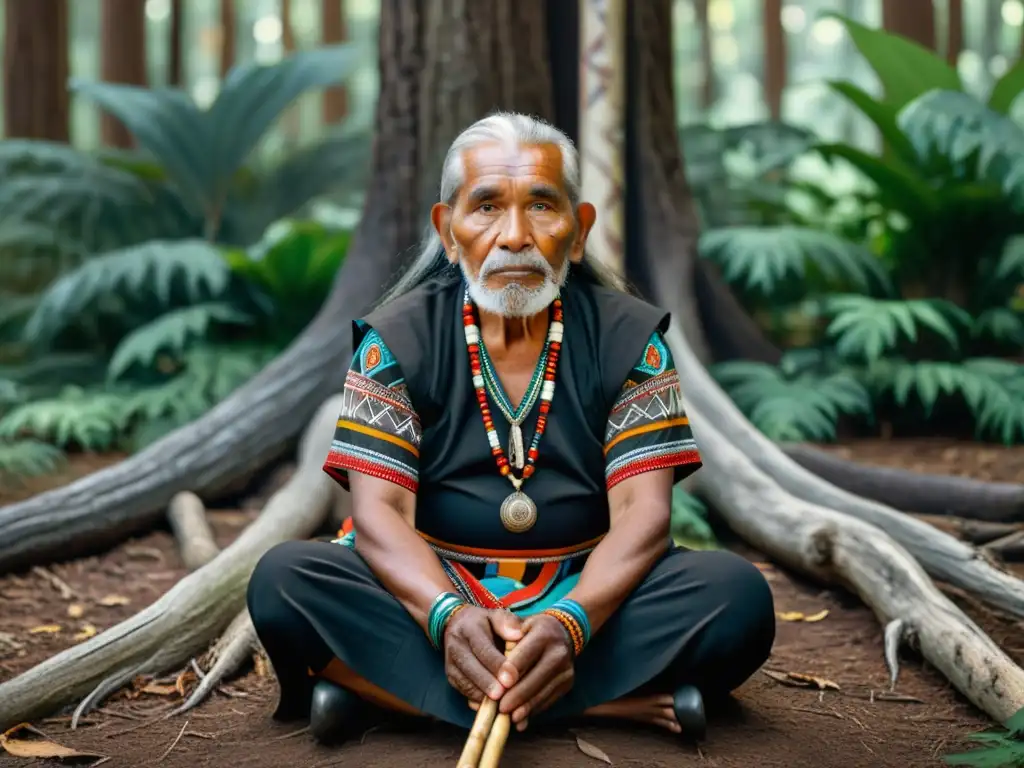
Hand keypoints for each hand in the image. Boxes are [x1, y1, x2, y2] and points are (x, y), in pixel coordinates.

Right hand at [444, 607, 522, 703]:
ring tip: (500, 706)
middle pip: (470, 668)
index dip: (496, 664)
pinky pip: (464, 693)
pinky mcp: (451, 678)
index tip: (510, 678)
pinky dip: (478, 702)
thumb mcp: (496, 616)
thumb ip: (508, 623)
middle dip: (487, 683)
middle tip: (503, 696)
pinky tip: (493, 709)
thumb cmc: (485, 623)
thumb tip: (519, 635)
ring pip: (465, 683)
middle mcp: (456, 646)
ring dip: (482, 696)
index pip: (482, 648)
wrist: (457, 625)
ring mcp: (451, 663)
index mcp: (469, 629)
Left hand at [498, 613, 574, 729]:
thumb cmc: (531, 629)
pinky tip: (521, 718)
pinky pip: (549, 699)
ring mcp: (566, 669)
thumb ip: (507, 631)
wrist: (563, 632)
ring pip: (543, 692)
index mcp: (544, 633)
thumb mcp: (519, 623)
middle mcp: (559, 652)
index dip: (511, 671)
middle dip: (517, 696)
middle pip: (535, 678)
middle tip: (500, 708)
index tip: (498, 687)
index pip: (525, 655)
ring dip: (525, 707)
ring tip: (509, 718)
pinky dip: (534, 710)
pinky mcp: (568, 683)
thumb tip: (501, 648)